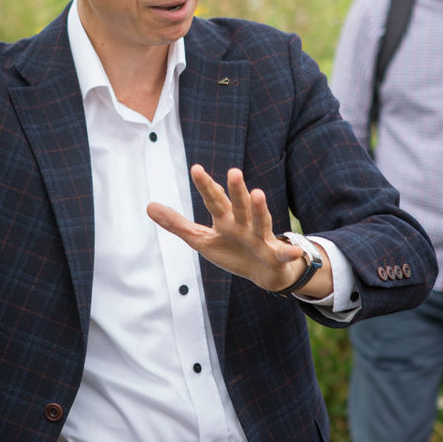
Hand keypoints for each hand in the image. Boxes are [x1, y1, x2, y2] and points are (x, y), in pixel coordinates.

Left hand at [146, 165, 306, 292]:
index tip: (196, 169)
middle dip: (236, 190)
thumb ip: (177, 224)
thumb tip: (149, 206)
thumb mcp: (201, 239)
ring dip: (260, 209)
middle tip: (233, 172)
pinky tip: (293, 250)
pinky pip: (281, 254)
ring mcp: (260, 238)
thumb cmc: (231, 251)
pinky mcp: (274, 255)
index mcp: (226, 219)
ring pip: (260, 222)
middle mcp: (244, 224)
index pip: (214, 199)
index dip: (206, 186)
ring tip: (258, 194)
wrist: (263, 272)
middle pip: (239, 204)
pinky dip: (288, 252)